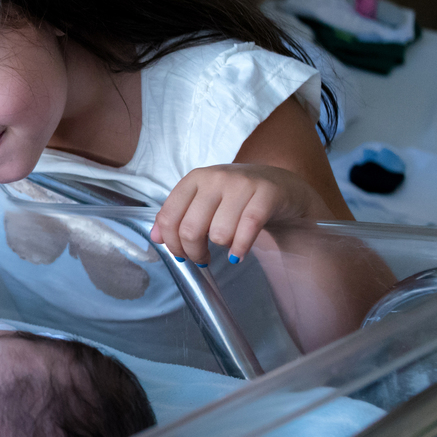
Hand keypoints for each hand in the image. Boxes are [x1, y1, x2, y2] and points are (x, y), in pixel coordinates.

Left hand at [149, 164, 330, 265]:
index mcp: (195, 179)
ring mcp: (242, 184)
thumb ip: (178, 217)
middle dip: (194, 253)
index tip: (181, 255)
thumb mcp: (204, 202)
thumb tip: (155, 238)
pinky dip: (240, 248)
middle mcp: (215, 177)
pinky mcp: (267, 194)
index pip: (168, 217)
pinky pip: (247, 229)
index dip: (171, 244)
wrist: (281, 185)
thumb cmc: (236, 198)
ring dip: (221, 249)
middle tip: (203, 258)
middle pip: (190, 229)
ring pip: (218, 233)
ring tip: (227, 247)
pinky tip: (239, 254)